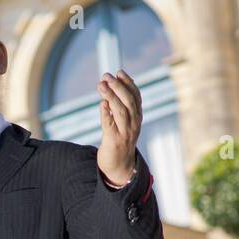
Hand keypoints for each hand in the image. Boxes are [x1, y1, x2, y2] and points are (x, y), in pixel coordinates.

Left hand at [96, 69, 141, 184]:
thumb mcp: (122, 123)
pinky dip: (106, 114)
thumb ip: (118, 107)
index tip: (119, 72)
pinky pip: (110, 125)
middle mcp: (134, 124)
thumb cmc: (118, 141)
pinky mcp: (114, 141)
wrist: (119, 166)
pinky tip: (101, 104)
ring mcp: (125, 133)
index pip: (136, 97)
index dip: (129, 83)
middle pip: (129, 102)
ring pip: (121, 111)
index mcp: (137, 118)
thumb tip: (110, 89)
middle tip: (107, 76)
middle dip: (119, 87)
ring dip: (111, 96)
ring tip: (101, 85)